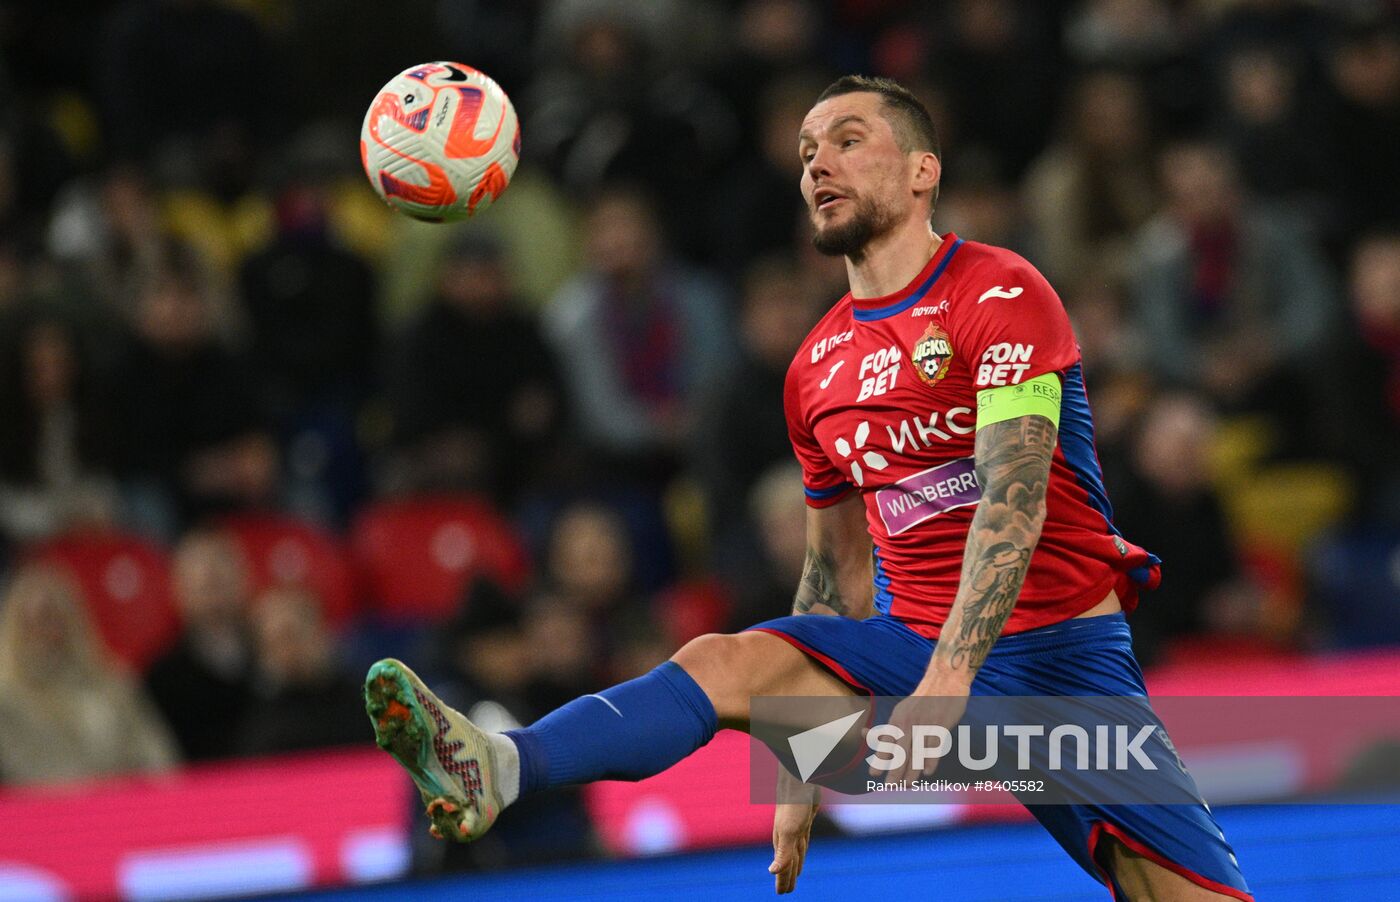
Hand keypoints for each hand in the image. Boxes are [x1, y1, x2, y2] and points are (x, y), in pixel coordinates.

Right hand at [769, 772, 818, 893]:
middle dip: (787, 877)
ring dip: (794, 865)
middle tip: (786, 891)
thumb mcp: (789, 831)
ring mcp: (795, 829)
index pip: (784, 868)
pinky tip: (801, 850)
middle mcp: (787, 838)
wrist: (798, 779)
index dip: (783, 881)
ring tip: (794, 875)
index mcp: (783, 843)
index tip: (782, 894)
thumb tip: (772, 871)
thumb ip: (782, 853)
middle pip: (789, 863)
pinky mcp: (804, 820)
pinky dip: (801, 850)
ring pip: (795, 852)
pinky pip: (802, 841)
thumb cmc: (792, 805)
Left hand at [868, 681, 969, 785]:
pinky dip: (931, 760)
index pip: (886, 743)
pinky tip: (927, 773)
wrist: (945, 680)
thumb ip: (891, 727)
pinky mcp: (941, 725)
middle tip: (890, 786)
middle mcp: (909, 722)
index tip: (873, 774)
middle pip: (900, 751)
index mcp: (898, 719)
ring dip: (912, 771)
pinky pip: (934, 746)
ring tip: (907, 785)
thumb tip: (869, 736)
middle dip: (894, 770)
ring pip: (916, 752)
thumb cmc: (923, 699)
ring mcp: (925, 724)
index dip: (880, 759)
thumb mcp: (902, 710)